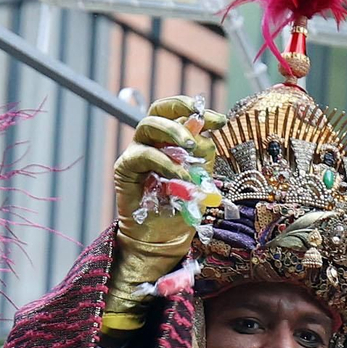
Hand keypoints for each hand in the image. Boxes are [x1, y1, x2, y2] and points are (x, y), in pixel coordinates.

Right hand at [105, 96, 227, 333]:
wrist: (162, 239)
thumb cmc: (182, 209)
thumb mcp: (200, 178)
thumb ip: (202, 155)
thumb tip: (205, 130)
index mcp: (170, 141)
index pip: (179, 113)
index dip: (197, 109)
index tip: (220, 119)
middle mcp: (152, 142)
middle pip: (159, 109)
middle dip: (180, 108)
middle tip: (200, 120)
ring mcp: (137, 153)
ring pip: (148, 125)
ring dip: (172, 131)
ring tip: (190, 147)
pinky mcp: (125, 169)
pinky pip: (143, 155)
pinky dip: (164, 162)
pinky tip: (179, 175)